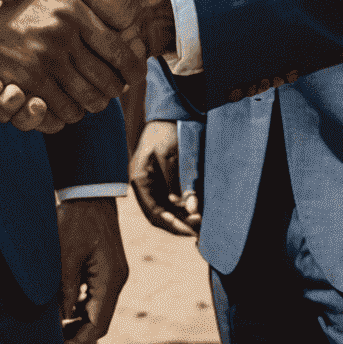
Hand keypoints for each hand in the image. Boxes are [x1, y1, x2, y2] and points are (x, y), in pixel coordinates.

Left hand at [56, 197, 127, 343]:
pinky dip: (81, 306)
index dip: (79, 341)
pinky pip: (96, 295)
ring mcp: (113, 273)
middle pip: (100, 321)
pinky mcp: (106, 266)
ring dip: (80, 322)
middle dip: (79, 335)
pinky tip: (64, 309)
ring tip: (57, 331)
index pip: (98, 324)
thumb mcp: (66, 252)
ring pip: (98, 309)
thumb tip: (62, 317)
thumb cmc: (76, 217)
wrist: (91, 190)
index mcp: (110, 279)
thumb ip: (65, 286)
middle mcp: (116, 280)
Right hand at [129, 121, 200, 236]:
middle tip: (200, 226)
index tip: (190, 230)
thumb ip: (178, 181)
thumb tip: (188, 207)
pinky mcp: (167, 181)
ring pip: (170, 210)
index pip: (153, 212)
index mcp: (140, 179)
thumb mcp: (171, 155)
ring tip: (202, 219)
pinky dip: (187, 207)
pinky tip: (199, 209)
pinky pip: (176, 201)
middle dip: (180, 223)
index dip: (171, 224)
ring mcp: (156, 183)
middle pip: (161, 215)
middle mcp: (146, 185)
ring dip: (185, 217)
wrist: (171, 113)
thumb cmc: (167, 131)